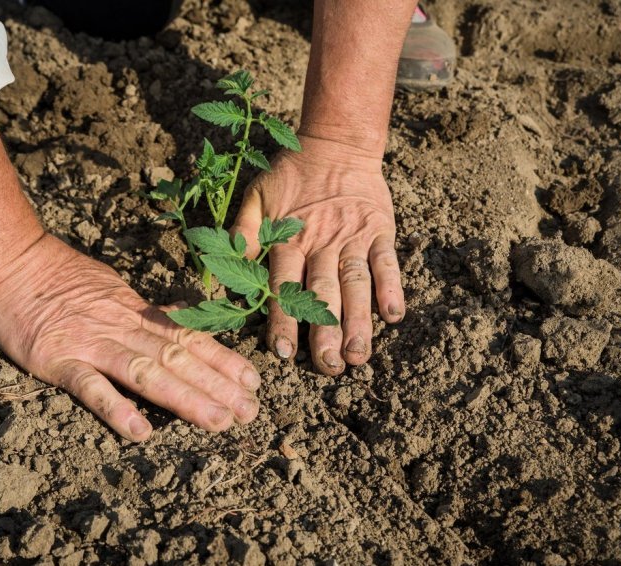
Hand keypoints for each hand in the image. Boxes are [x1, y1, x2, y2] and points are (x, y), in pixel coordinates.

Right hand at [0, 234, 260, 440]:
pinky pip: (91, 388)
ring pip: (148, 373)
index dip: (223, 359)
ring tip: (217, 422)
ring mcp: (92, 344)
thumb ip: (146, 310)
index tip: (253, 380)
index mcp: (137, 312)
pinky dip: (116, 409)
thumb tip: (179, 318)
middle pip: (179, 358)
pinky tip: (140, 432)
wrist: (12, 263)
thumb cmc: (61, 276)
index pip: (190, 337)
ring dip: (185, 399)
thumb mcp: (115, 288)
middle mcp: (123, 328)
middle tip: (251, 411)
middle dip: (218, 386)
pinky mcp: (59, 360)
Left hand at [231, 135, 404, 374]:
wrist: (336, 143)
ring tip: (359, 356)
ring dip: (359, 322)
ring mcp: (353, 237)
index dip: (283, 320)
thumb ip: (242, 232)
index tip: (283, 353)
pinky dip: (392, 287)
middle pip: (322, 293)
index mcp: (289, 239)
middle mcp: (321, 242)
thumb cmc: (292, 175)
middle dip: (325, 333)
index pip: (284, 286)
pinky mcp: (379, 230)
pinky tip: (394, 316)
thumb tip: (226, 268)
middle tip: (328, 367)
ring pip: (355, 284)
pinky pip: (387, 261)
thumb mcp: (256, 196)